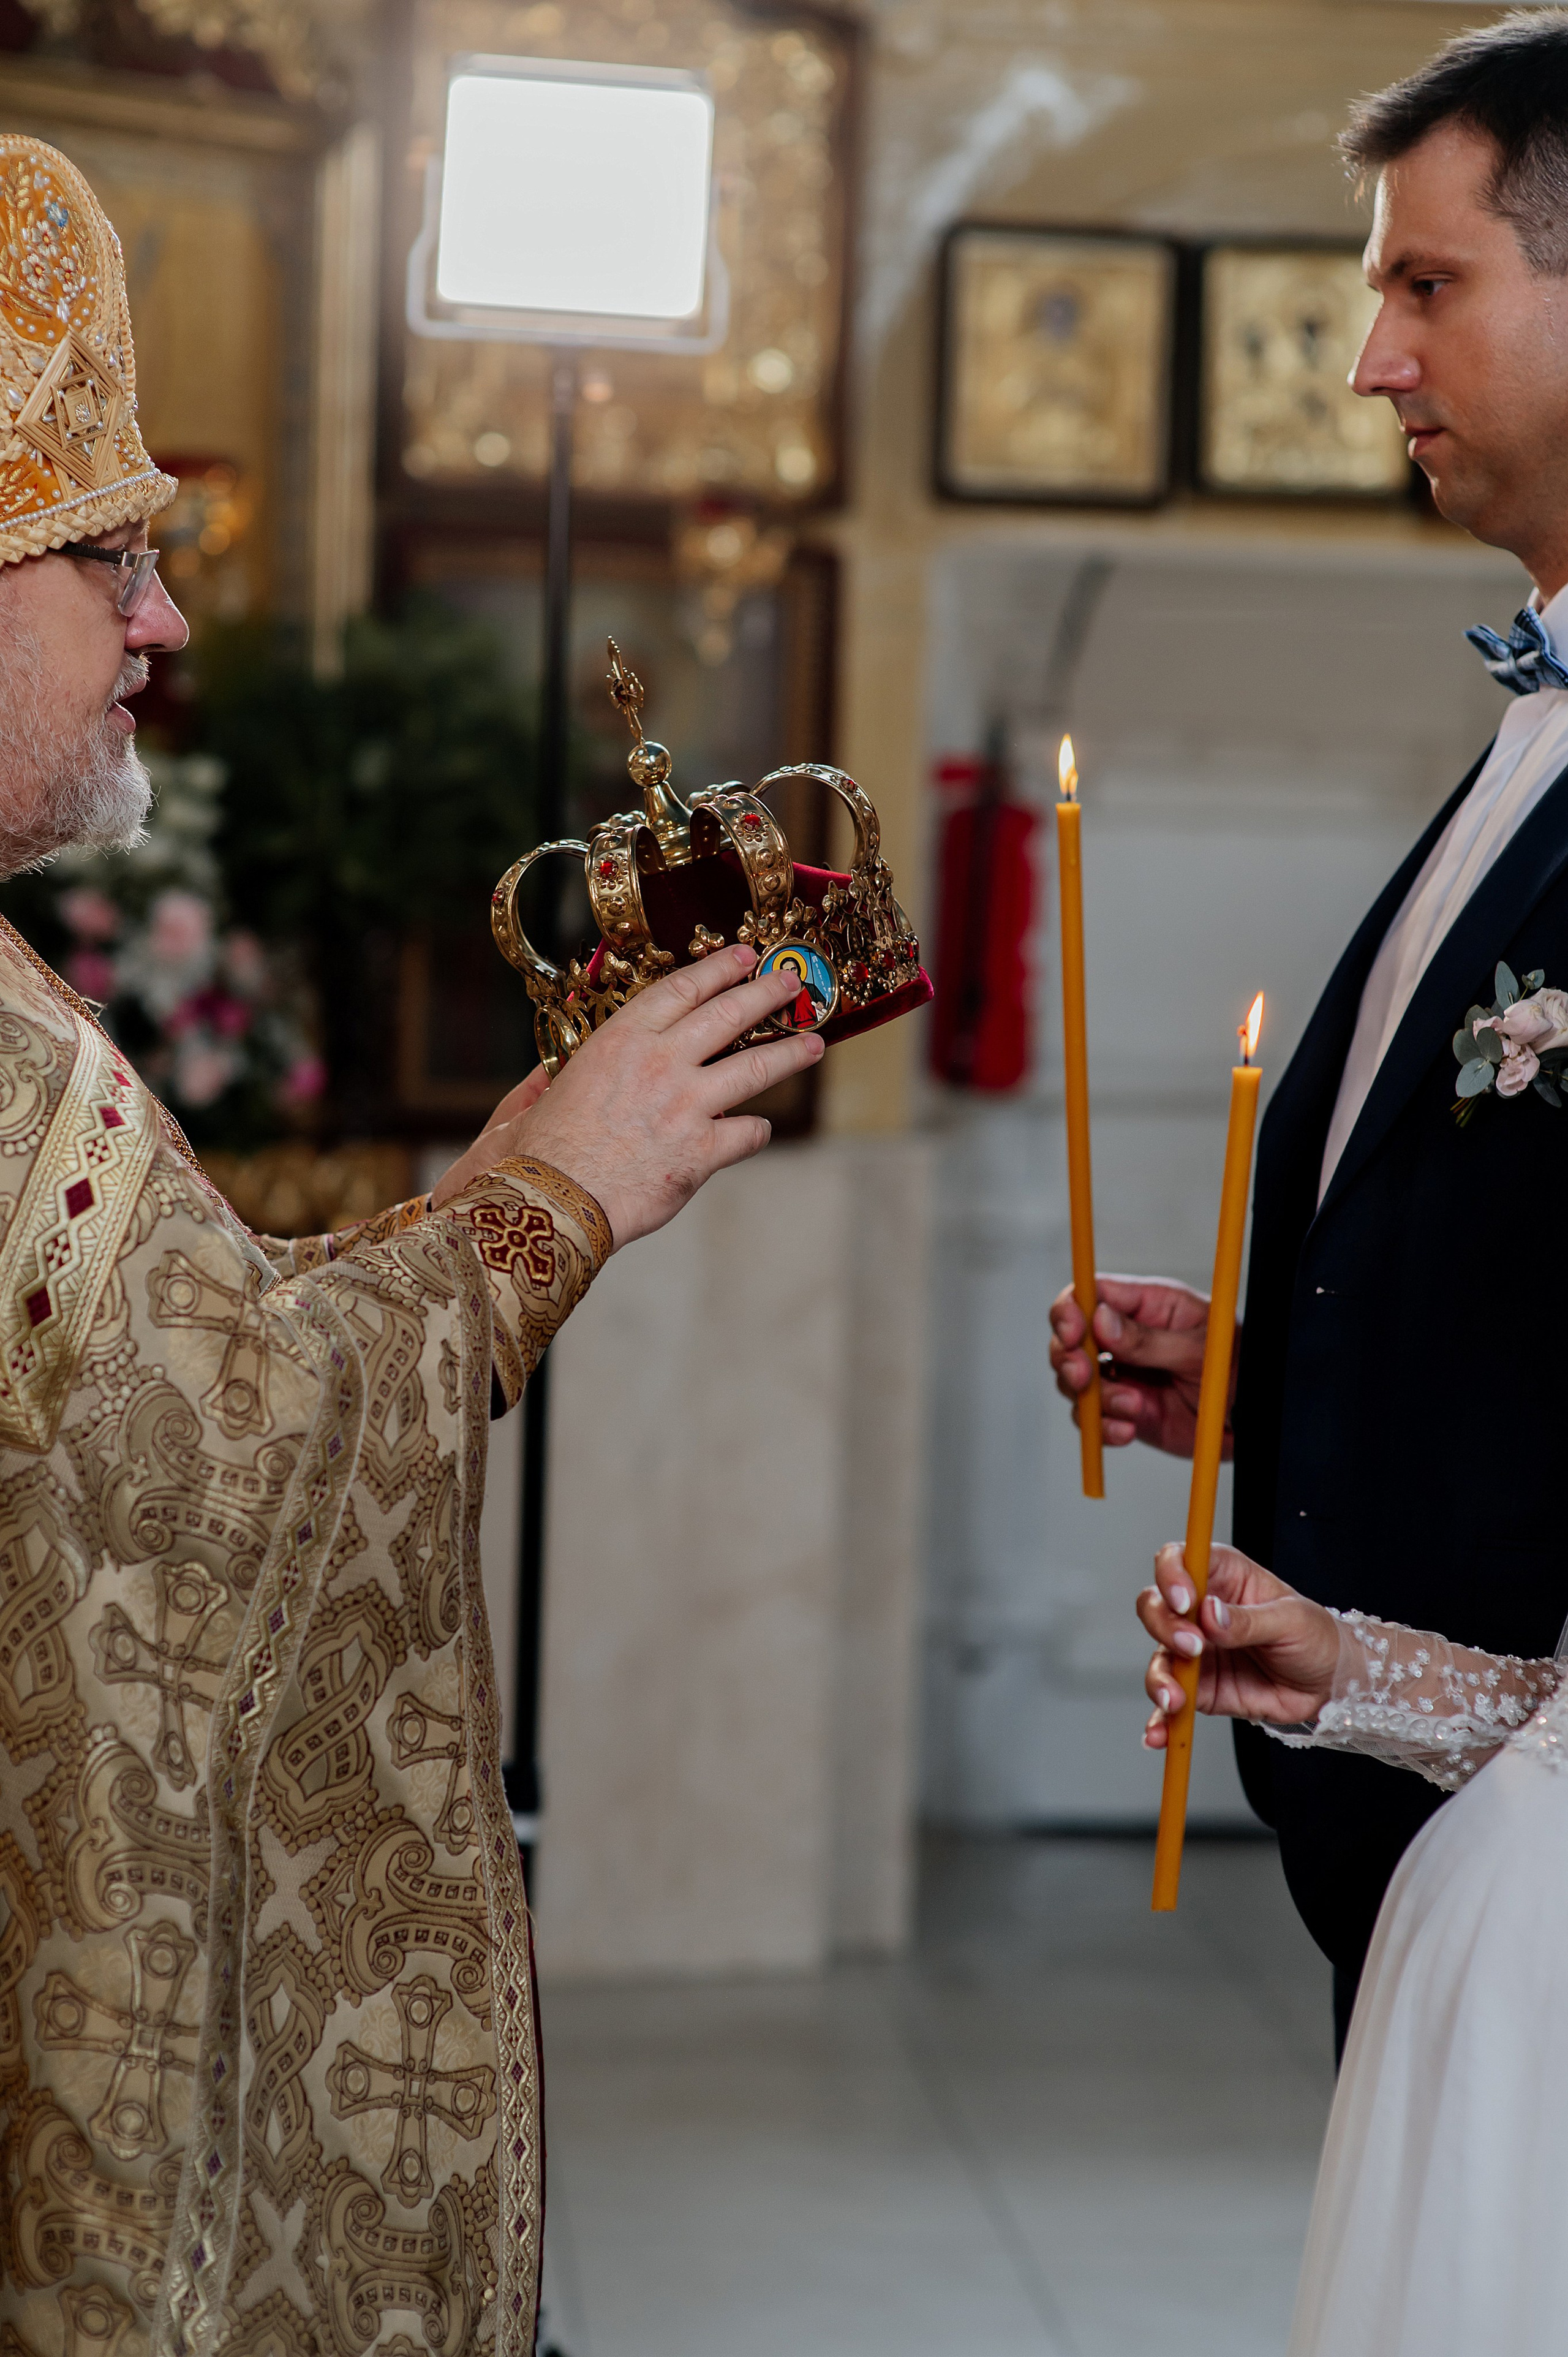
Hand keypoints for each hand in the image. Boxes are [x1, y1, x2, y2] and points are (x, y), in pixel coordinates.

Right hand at [429, 945, 822, 1248]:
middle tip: (791, 983)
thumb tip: (545, 1077)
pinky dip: (755, 1131)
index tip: (742, 956)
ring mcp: (687, 1104)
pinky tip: (756, 1130)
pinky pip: (748, 1133)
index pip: (682, 990)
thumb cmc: (536, 1154)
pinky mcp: (703, 1150)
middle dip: (766, 994)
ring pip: (757, 1067)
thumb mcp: (533, 1101)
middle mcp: (661, 1062)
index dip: (718, 970)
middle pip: (729, 1015)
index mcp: (621, 1039)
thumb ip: (547, 1082)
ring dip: (791, 1053)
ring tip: (813, 1044)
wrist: (552, 1202)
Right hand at [1049, 1275, 1223, 1455]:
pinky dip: (1102, 1428)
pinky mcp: (1122, 1411)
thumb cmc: (1239, 1370)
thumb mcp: (1201, 1349)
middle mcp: (1126, 1338)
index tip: (1072, 1332)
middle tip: (1085, 1376)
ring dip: (1095, 1398)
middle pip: (1069, 1338)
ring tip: (1134, 1407)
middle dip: (1068, 1357)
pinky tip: (1127, 1431)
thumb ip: (1150, 1338)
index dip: (1071, 1310)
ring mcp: (1121, 1375)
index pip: (1091, 1294)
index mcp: (1147, 1306)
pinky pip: (1092, 1419)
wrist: (1253, 1422)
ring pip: (1074, 1381)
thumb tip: (1100, 1320)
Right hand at [1138, 1541, 1339, 1748]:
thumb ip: (1248, 1620)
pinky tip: (1159, 1734)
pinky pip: (1171, 1702)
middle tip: (1193, 1647)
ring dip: (1159, 1677)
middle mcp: (1200, 1610)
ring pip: (1159, 1656)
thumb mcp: (1291, 1620)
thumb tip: (1209, 1614)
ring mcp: (1195, 1651)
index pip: (1180, 1559)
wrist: (1329, 1684)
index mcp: (1223, 1577)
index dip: (1171, 1573)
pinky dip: (1160, 1720)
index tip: (1185, 1600)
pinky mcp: (1199, 1688)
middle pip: (1156, 1605)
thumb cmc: (1315, 1636)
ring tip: (1176, 1699)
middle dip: (1164, 1626)